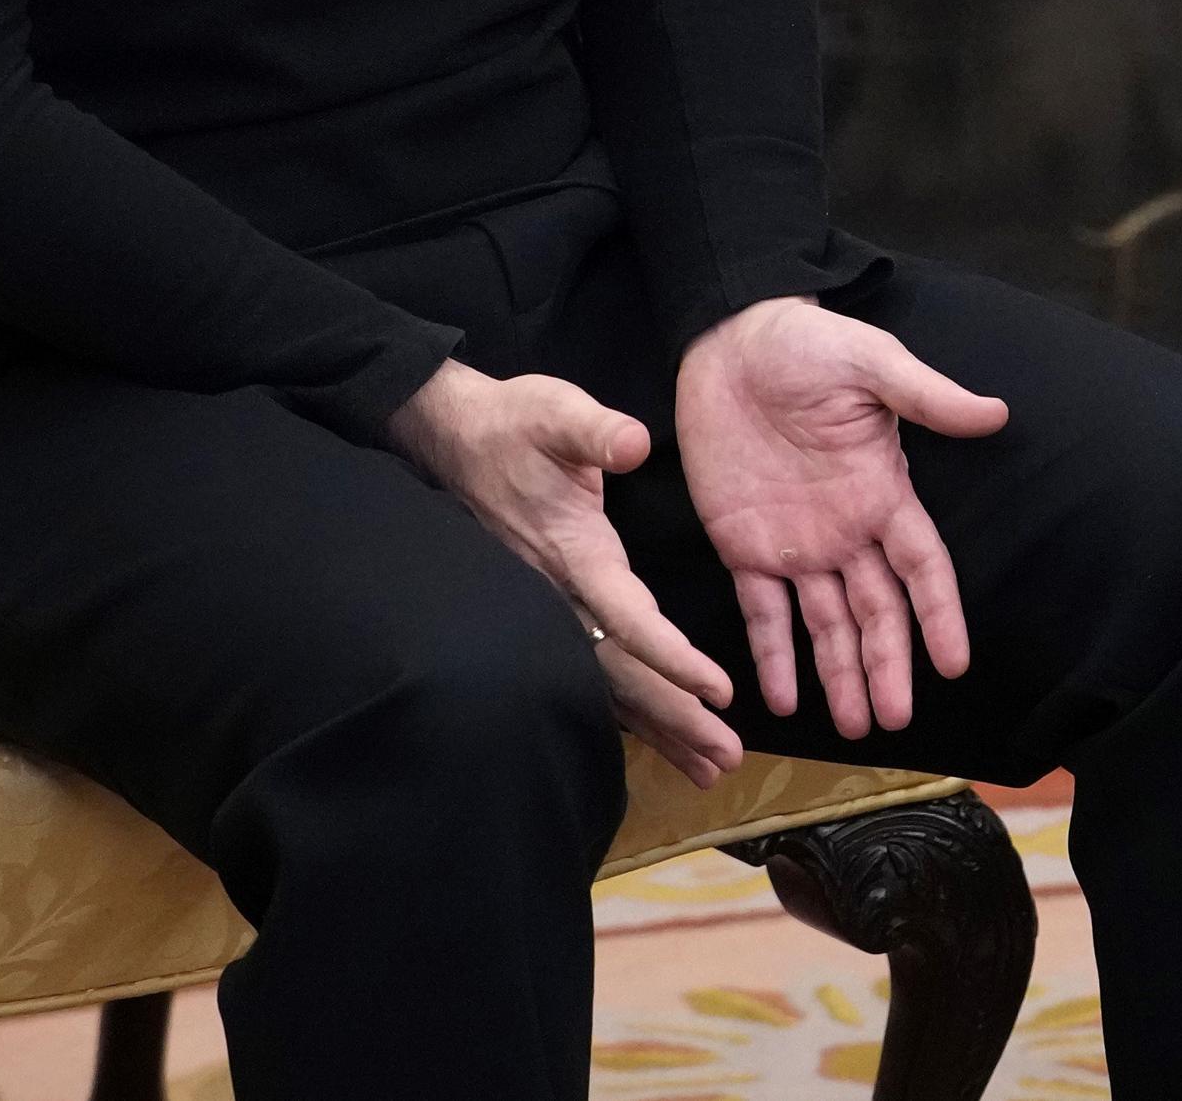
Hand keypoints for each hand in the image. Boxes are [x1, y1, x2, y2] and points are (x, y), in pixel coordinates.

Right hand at [388, 360, 744, 784]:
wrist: (453, 439)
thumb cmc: (513, 424)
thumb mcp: (556, 412)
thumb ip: (595, 431)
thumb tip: (633, 442)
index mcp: (576, 554)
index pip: (629, 618)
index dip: (672, 658)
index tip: (718, 691)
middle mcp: (563, 596)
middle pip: (624, 673)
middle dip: (675, 718)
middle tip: (728, 759)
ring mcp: (551, 611)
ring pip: (609, 685)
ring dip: (659, 727)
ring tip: (709, 769)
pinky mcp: (550, 612)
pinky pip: (593, 675)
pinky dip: (630, 712)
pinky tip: (657, 740)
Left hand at [675, 299, 1010, 742]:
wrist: (728, 337)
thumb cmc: (807, 344)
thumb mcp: (872, 363)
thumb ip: (927, 397)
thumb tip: (995, 413)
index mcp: (882, 492)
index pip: (922, 568)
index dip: (939, 616)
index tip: (955, 664)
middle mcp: (846, 530)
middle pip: (877, 612)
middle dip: (888, 666)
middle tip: (897, 721)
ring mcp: (795, 544)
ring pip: (825, 625)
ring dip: (840, 674)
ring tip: (852, 728)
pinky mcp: (742, 544)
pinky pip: (761, 611)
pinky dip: (772, 655)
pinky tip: (781, 698)